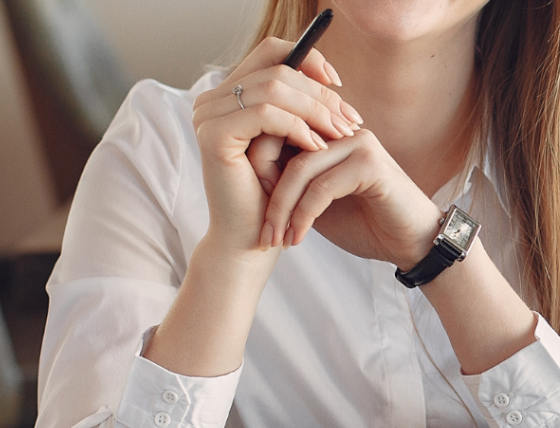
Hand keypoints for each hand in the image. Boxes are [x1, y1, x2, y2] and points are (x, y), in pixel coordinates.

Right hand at [191, 38, 362, 258]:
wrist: (248, 242)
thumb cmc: (270, 199)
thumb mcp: (288, 145)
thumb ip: (297, 109)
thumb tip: (331, 78)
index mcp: (226, 96)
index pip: (271, 53)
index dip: (309, 60)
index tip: (339, 84)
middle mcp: (210, 100)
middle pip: (276, 68)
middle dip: (320, 92)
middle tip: (351, 117)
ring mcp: (208, 116)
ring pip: (274, 88)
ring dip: (315, 110)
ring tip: (342, 134)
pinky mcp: (214, 135)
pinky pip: (266, 115)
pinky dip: (298, 127)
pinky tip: (319, 146)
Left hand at [258, 129, 442, 267]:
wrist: (412, 244)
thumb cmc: (368, 226)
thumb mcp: (319, 208)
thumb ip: (292, 190)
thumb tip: (251, 185)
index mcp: (329, 135)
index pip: (279, 137)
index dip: (259, 175)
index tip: (255, 218)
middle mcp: (342, 131)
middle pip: (284, 149)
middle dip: (267, 197)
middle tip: (262, 235)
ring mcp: (358, 143)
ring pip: (300, 169)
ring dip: (283, 210)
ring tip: (276, 241)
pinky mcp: (369, 164)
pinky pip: (322, 187)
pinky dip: (304, 215)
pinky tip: (298, 238)